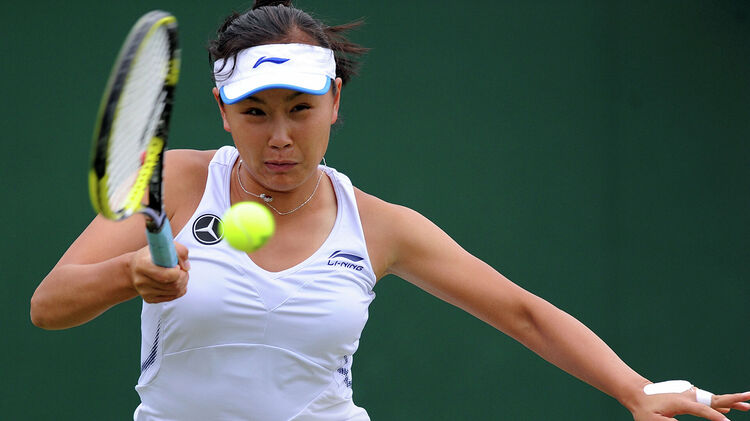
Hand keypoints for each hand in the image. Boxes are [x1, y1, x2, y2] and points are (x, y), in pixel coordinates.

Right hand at [129, 242, 189, 302]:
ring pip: (174, 292)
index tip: (177, 265)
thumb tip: (186, 267)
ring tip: (179, 275)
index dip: (178, 271)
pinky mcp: (149, 299)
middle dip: (184, 277)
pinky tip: (176, 282)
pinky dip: (179, 290)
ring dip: (183, 283)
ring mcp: (144, 291)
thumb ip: (180, 251)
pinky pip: (171, 297)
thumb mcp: (165, 246)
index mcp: (143, 265)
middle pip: (173, 285)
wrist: (135, 267)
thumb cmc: (152, 255)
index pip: (167, 275)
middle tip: (182, 270)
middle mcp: (141, 280)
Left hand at [631, 388, 749, 420]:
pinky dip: (722, 403)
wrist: (639, 394)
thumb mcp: (652, 419)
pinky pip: (709, 401)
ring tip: (748, 405)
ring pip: (715, 399)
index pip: (703, 410)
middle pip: (715, 399)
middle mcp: (689, 396)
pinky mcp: (690, 397)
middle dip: (733, 399)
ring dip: (732, 402)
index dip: (716, 417)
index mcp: (681, 401)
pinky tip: (731, 407)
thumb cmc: (644, 409)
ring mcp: (690, 395)